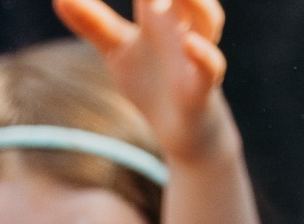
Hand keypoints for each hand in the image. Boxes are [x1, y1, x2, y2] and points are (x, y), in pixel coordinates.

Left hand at [53, 0, 232, 164]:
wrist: (181, 131)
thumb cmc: (152, 82)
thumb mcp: (117, 51)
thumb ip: (92, 22)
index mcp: (162, 11)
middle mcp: (184, 24)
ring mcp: (197, 53)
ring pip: (207, 19)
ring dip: (194, 2)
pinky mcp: (203, 86)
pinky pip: (211, 66)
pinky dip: (203, 54)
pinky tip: (189, 44)